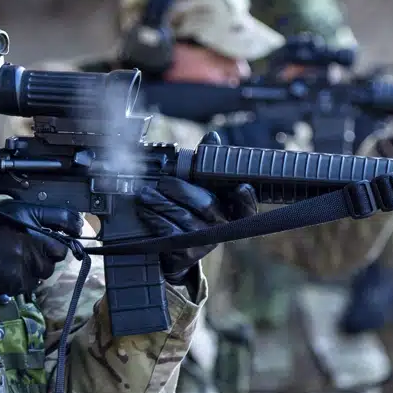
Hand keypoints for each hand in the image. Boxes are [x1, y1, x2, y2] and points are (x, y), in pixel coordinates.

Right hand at [0, 204, 82, 297]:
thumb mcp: (10, 211)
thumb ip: (38, 215)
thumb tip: (69, 222)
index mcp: (28, 216)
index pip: (65, 217)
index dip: (73, 225)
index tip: (74, 230)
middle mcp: (32, 237)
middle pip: (60, 250)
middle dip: (50, 251)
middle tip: (32, 249)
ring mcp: (27, 260)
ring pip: (48, 268)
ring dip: (37, 266)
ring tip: (17, 260)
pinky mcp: (21, 280)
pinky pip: (33, 282)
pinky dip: (25, 279)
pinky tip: (10, 271)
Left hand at [135, 177, 256, 284]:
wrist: (173, 252)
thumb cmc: (188, 213)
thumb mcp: (199, 190)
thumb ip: (206, 165)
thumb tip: (213, 139)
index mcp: (229, 211)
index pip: (247, 207)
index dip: (246, 198)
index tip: (241, 187)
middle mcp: (221, 228)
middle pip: (206, 204)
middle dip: (180, 189)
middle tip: (162, 182)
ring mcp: (205, 242)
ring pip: (183, 216)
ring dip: (160, 202)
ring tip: (145, 194)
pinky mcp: (186, 253)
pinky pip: (169, 231)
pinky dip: (154, 217)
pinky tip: (145, 210)